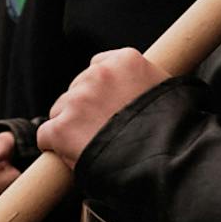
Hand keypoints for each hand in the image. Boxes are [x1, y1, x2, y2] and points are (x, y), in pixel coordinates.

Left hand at [40, 49, 166, 165]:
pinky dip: (55, 147)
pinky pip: (45, 135)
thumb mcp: (167, 91)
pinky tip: (74, 155)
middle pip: (76, 89)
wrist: (167, 161)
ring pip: (60, 111)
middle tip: (103, 131)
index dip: (101, 92)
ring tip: (95, 146)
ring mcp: (78, 100)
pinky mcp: (61, 128)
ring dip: (70, 127)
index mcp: (125, 60)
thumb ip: (144, 80)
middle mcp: (98, 74)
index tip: (110, 108)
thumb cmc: (175, 131)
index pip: (98, 67)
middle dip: (84, 109)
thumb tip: (136, 87)